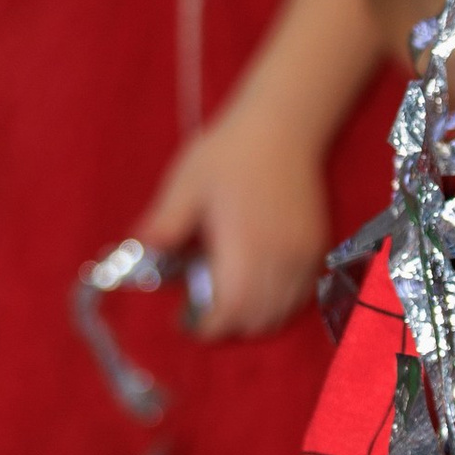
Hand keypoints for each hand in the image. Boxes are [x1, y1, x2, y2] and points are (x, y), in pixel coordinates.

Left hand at [136, 102, 330, 338]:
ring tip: (229, 305)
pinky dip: (279, 305)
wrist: (282, 128)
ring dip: (254, 319)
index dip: (208, 326)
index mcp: (243, 245)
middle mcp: (277, 257)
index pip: (230, 309)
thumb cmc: (229, 154)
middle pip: (256, 318)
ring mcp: (301, 255)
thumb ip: (164, 224)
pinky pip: (300, 296)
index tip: (187, 324)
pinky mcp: (316, 249)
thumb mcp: (186, 184)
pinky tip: (258, 292)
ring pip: (280, 312)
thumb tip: (138, 253)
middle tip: (203, 315)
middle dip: (228, 326)